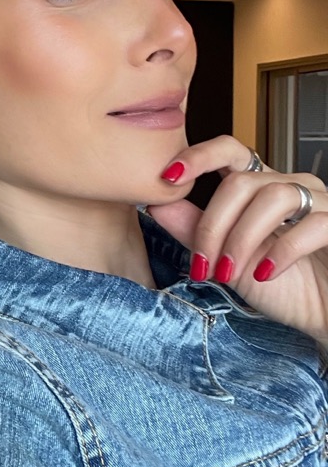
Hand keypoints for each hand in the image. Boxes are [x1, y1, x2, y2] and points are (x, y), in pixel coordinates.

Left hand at [146, 136, 327, 347]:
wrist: (324, 315)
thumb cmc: (284, 288)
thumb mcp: (227, 260)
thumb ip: (194, 230)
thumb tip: (155, 202)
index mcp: (262, 189)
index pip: (231, 151)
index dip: (199, 156)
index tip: (168, 177)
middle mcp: (292, 186)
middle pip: (240, 182)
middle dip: (213, 225)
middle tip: (203, 265)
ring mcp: (321, 202)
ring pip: (272, 197)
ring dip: (241, 239)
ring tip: (229, 272)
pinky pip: (312, 224)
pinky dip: (282, 251)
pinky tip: (266, 274)